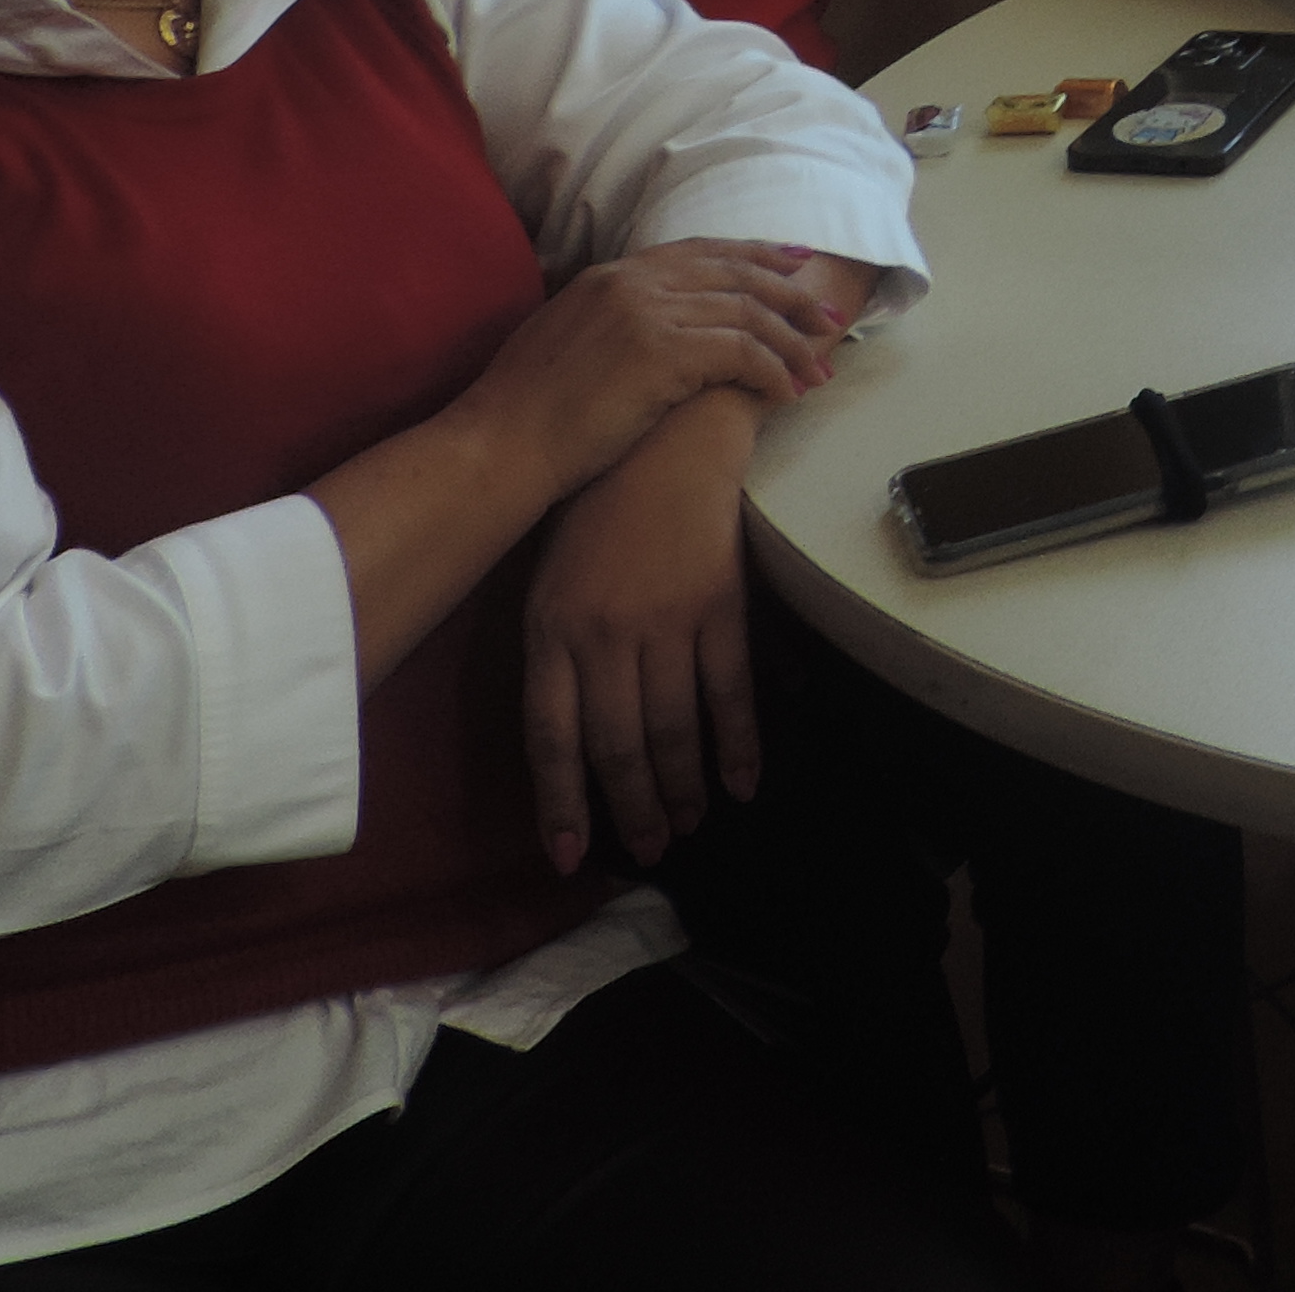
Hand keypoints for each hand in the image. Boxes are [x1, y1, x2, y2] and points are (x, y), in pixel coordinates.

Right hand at [467, 239, 844, 506]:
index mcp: (611, 275)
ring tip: (818, 370)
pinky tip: (786, 393)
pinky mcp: (662, 352)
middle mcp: (633, 282)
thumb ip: (612, 319)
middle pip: (736, 274)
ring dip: (791, 344)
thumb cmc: (526, 412)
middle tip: (827, 318)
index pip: (701, 252)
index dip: (755, 257)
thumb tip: (651, 330)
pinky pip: (742, 353)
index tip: (794, 265)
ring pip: (749, 314)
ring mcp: (648, 313)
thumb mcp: (567, 339)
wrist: (500, 444)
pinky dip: (772, 372)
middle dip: (790, 296)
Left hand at [524, 394, 761, 871]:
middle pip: (617, 744)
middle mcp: (604, 634)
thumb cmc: (597, 513)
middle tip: (651, 847)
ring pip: (673, 727)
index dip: (562, 800)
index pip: (551, 736)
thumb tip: (572, 737)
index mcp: (551, 630)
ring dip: (683, 786)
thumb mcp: (553, 583)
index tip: (570, 854)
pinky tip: (743, 779)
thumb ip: (559, 657)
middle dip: (633, 805)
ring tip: (691, 823)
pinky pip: (730, 689)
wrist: (664, 440)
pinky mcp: (719, 604)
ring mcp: (665, 620)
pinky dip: (739, 742)